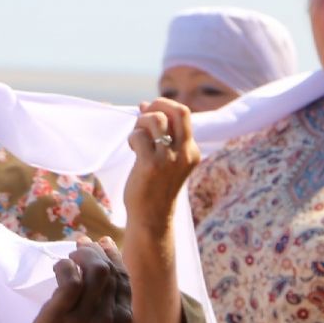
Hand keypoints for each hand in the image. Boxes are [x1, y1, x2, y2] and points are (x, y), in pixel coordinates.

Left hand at [16, 238, 133, 322]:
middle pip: (111, 271)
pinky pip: (71, 277)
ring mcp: (88, 317)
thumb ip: (104, 310)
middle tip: (81, 245)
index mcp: (123, 322)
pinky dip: (65, 266)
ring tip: (70, 257)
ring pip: (95, 270)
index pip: (125, 280)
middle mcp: (111, 318)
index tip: (103, 245)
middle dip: (97, 252)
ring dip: (83, 256)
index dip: (114, 258)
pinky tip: (59, 268)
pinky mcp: (62, 315)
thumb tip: (97, 274)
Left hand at [124, 98, 200, 234]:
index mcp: (191, 151)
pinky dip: (132, 137)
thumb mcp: (165, 159)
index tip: (149, 112)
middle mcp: (184, 153)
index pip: (184, 114)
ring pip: (156, 120)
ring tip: (137, 137)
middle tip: (143, 116)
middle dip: (158, 105)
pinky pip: (139, 136)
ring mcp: (168, 159)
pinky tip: (132, 148)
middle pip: (178, 111)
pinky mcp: (151, 165)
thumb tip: (145, 104)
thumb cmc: (155, 187)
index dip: (164, 107)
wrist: (152, 218)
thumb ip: (159, 134)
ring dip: (141, 122)